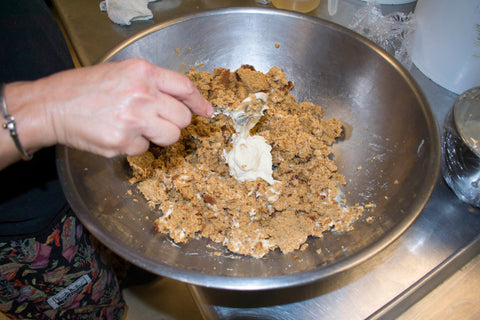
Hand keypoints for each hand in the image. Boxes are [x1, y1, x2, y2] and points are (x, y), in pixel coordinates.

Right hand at [2, 58, 211, 165]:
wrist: (51, 106)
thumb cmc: (84, 88)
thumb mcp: (121, 72)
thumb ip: (152, 83)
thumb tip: (181, 100)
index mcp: (143, 73)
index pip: (185, 87)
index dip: (199, 102)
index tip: (207, 112)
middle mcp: (143, 95)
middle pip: (183, 118)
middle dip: (175, 122)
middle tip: (157, 120)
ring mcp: (135, 121)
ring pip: (172, 137)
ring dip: (160, 136)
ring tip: (138, 127)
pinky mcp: (124, 143)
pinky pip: (146, 150)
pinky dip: (136, 146)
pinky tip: (118, 134)